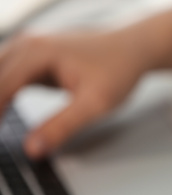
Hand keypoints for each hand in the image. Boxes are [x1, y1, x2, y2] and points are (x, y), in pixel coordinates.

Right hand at [0, 30, 148, 158]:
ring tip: (2, 122)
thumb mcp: (95, 104)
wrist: (135, 48)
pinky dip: (3, 90)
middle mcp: (29, 45)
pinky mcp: (40, 56)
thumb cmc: (119, 69)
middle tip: (1, 131)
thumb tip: (33, 149)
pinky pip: (9, 72)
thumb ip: (63, 126)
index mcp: (36, 53)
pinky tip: (5, 107)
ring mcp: (33, 47)